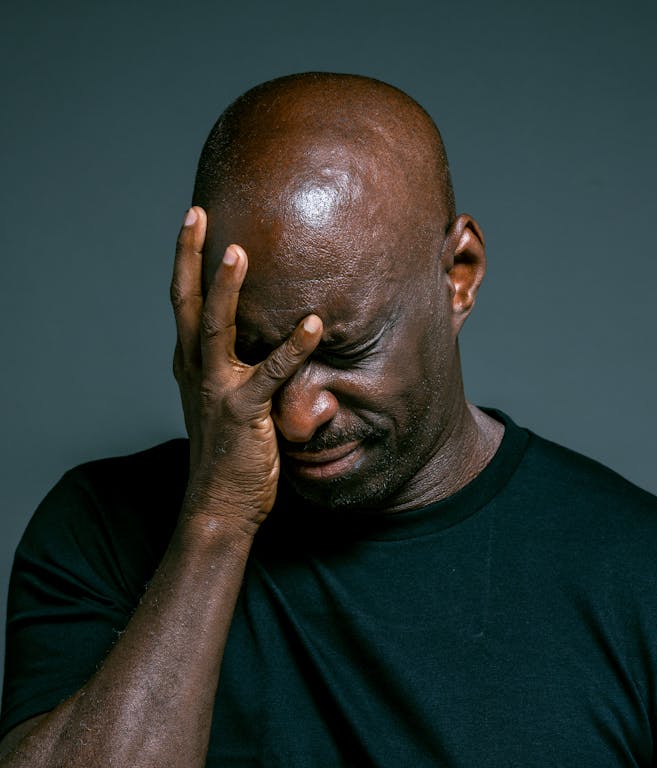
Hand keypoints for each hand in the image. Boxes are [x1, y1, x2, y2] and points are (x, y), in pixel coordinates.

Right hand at [171, 207, 321, 536]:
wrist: (217, 505)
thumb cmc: (227, 455)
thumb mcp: (222, 404)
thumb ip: (235, 370)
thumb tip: (262, 344)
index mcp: (191, 366)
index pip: (182, 303)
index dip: (186, 261)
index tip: (194, 221)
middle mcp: (196, 371)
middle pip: (185, 303)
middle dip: (189, 257)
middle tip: (196, 214)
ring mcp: (217, 391)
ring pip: (216, 330)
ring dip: (226, 290)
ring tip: (239, 252)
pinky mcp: (244, 414)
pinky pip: (270, 375)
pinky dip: (293, 349)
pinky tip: (315, 325)